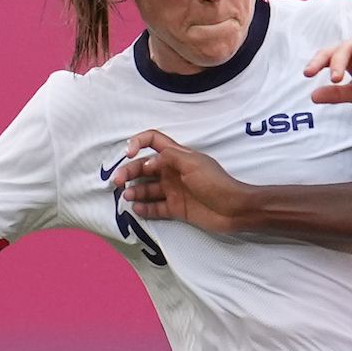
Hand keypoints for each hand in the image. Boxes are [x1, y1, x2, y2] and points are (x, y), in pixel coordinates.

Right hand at [115, 130, 251, 233]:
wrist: (234, 209)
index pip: (152, 141)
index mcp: (176, 156)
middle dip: (128, 172)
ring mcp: (173, 191)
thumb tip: (146, 162)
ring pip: (146, 188)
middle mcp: (171, 171)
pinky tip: (136, 208)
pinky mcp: (175, 209)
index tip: (129, 153)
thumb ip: (168, 157)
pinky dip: (144, 208)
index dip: (138, 142)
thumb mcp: (192, 163)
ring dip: (134, 190)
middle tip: (117, 182)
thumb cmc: (216, 182)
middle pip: (143, 167)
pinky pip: (154, 208)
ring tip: (127, 196)